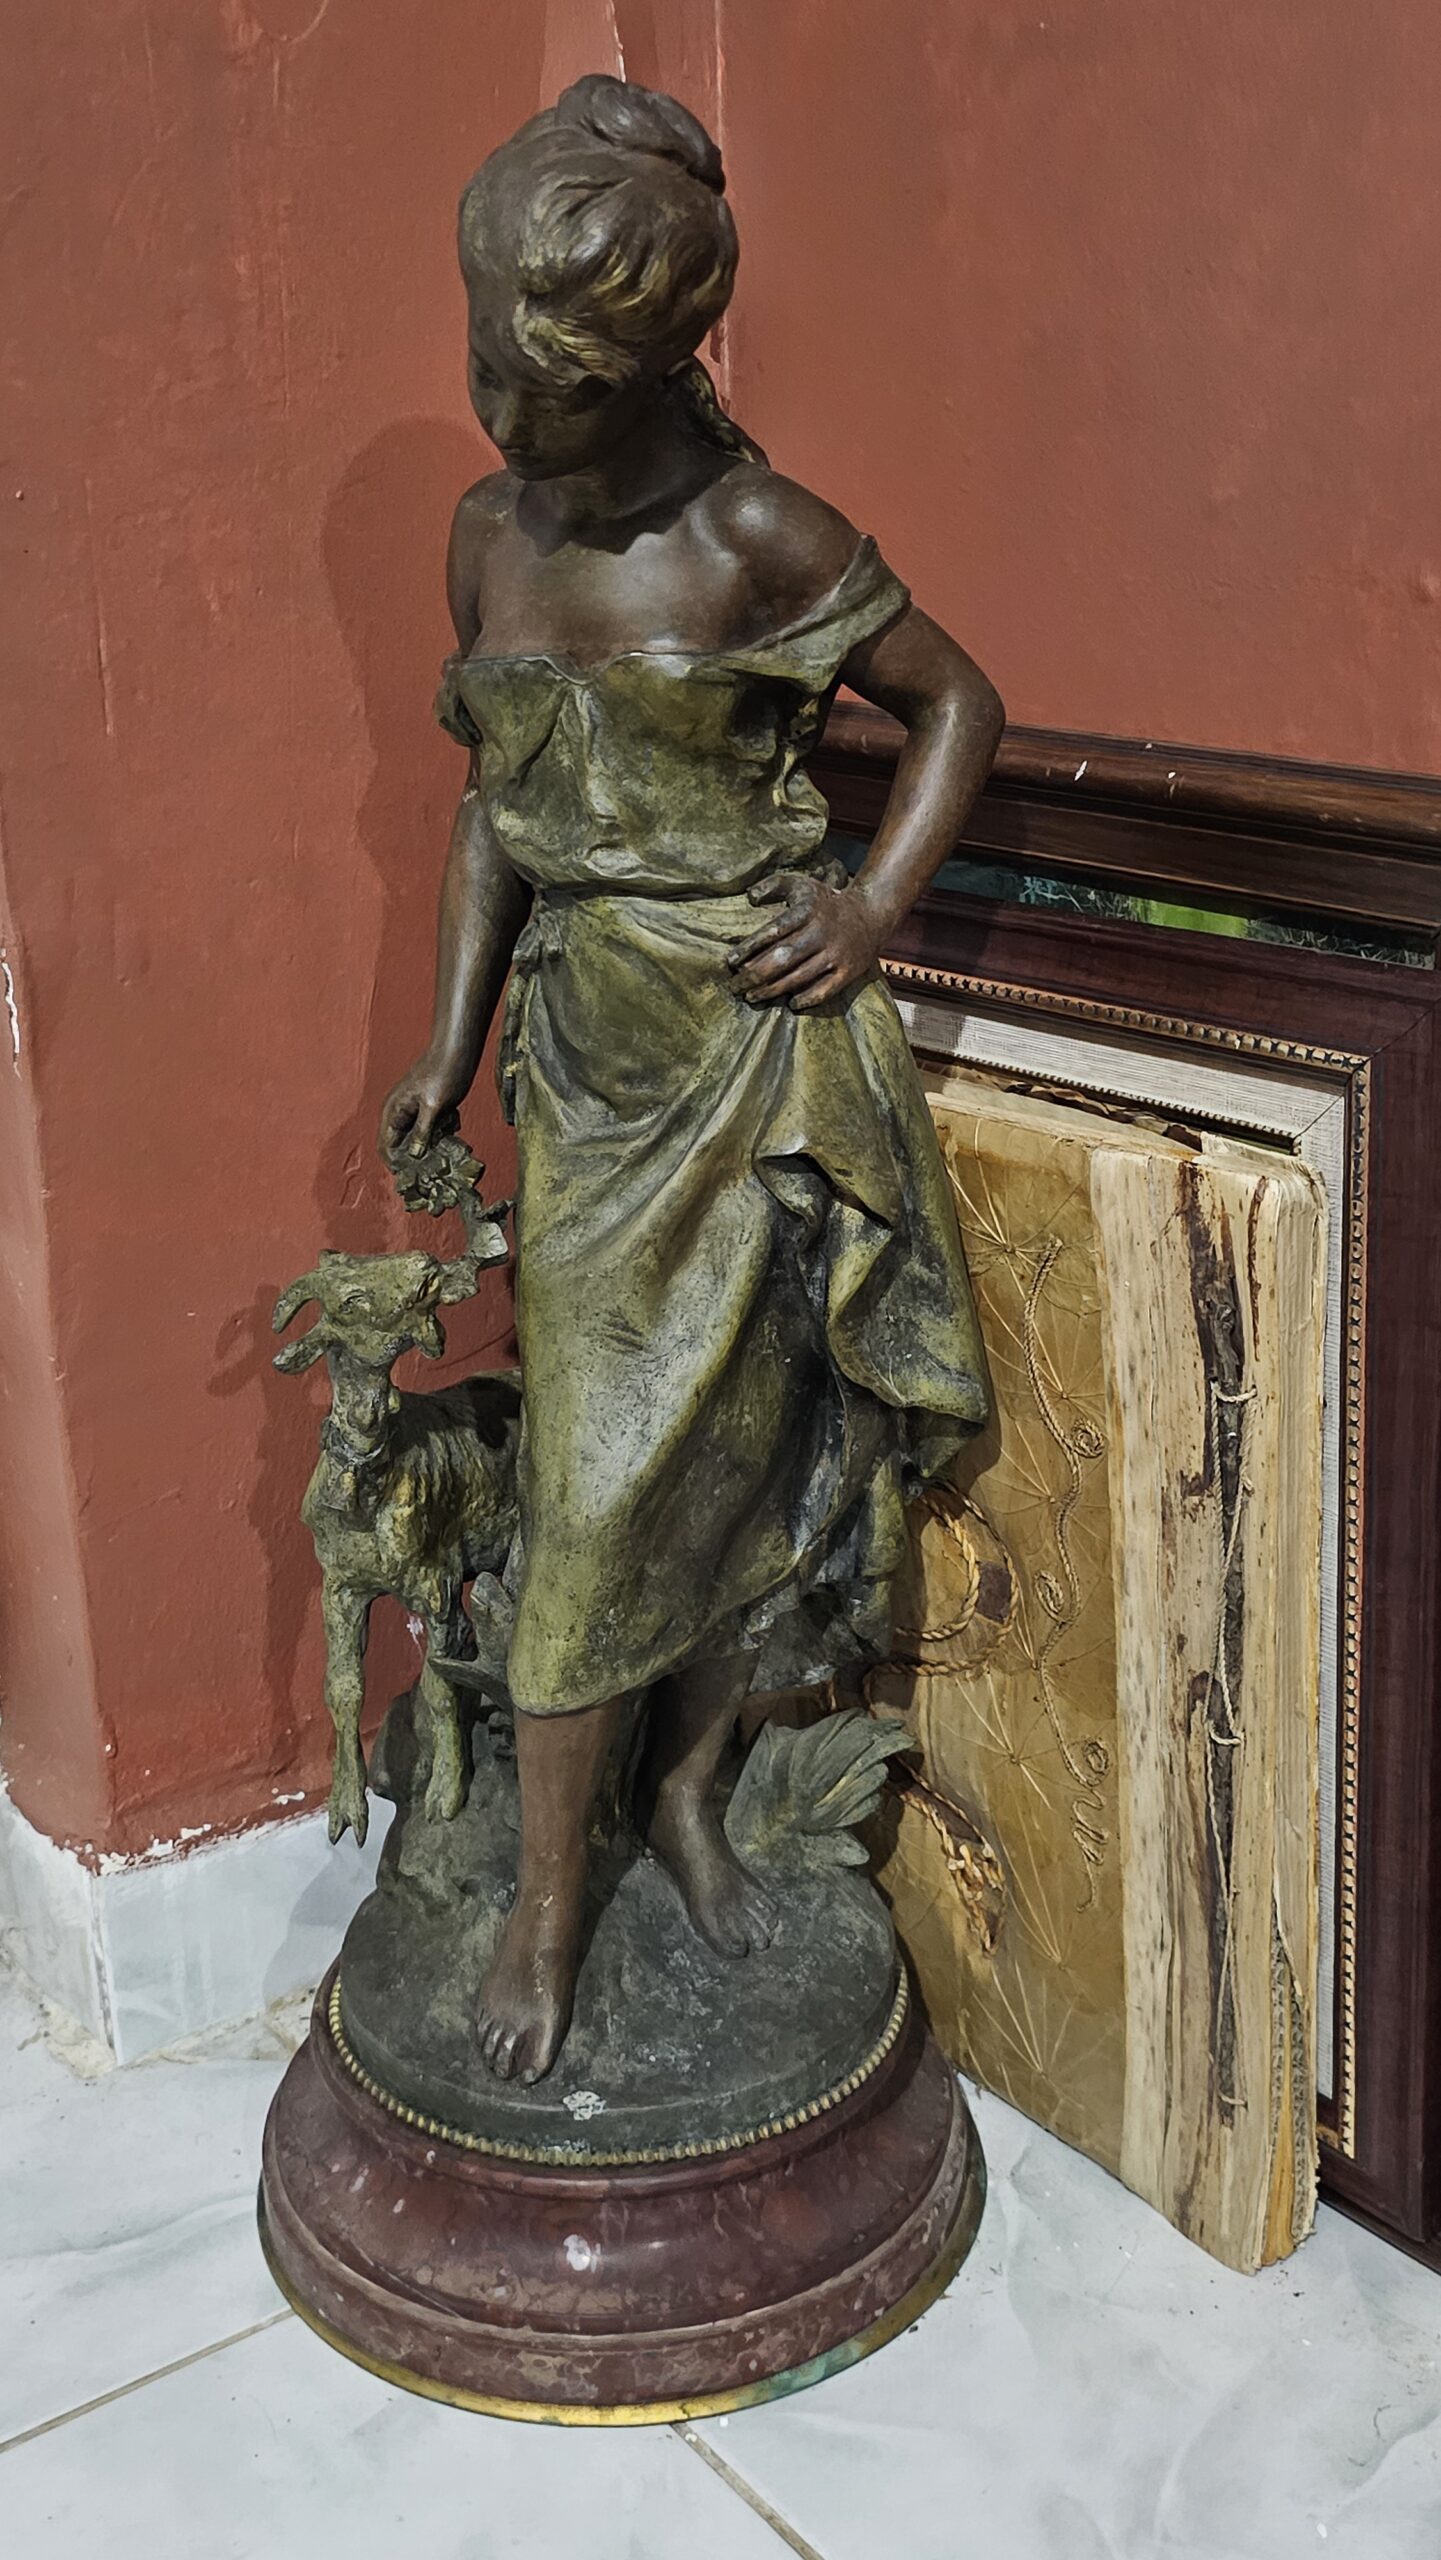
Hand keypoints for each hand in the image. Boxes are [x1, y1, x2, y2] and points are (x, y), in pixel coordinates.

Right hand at [377, 1055, 464, 1163]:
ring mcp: (413, 1110)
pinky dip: (443, 1129)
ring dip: (435, 1141)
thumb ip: (422, 1133)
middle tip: (440, 1161)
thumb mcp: (434, 1107)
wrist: (458, 1048)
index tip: (418, 1177)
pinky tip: (453, 1119)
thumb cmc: (444, 1072)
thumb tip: (413, 1156)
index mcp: (393, 1111)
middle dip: (421, 1155)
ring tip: (449, 1130)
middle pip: (403, 1146)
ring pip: (420, 1139)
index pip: (386, 1148)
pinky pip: (432, 1129)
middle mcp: (399, 1113)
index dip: (399, 1165)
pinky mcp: (428, 1108)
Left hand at [727, 872, 883, 1010]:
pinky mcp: (848, 971)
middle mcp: (820, 933)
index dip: (748, 948)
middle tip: (735, 986)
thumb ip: (772, 885)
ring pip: (798, 977)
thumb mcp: (800, 884)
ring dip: (771, 990)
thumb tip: (749, 898)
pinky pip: (824, 991)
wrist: (870, 914)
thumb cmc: (825, 902)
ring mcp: (835, 954)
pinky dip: (806, 999)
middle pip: (782, 959)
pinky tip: (790, 1003)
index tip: (731, 962)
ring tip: (752, 996)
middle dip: (754, 976)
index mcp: (807, 911)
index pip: (772, 932)